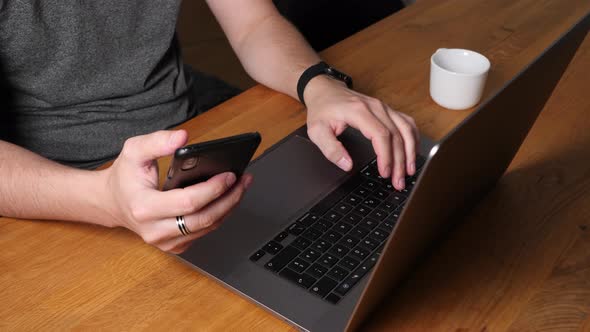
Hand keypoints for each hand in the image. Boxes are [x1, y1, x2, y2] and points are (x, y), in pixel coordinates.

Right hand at [100, 130, 252, 253]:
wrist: (113, 203)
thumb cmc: (125, 176)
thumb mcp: (134, 150)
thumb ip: (158, 141)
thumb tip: (182, 137)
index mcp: (144, 207)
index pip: (187, 202)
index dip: (213, 189)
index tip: (229, 175)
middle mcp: (154, 230)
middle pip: (204, 219)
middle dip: (229, 198)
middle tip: (243, 180)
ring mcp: (165, 241)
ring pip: (208, 227)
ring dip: (229, 207)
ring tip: (241, 187)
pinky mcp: (175, 245)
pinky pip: (204, 232)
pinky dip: (219, 215)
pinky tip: (227, 199)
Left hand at [304, 76, 418, 189]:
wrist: (325, 90)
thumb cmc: (322, 109)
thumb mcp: (317, 131)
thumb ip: (331, 149)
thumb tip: (347, 165)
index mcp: (359, 111)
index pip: (381, 135)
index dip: (386, 156)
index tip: (385, 173)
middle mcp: (375, 107)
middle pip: (396, 135)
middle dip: (400, 161)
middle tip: (398, 181)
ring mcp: (383, 107)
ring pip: (406, 129)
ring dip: (410, 151)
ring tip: (410, 171)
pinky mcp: (387, 110)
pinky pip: (406, 122)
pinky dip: (413, 138)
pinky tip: (412, 152)